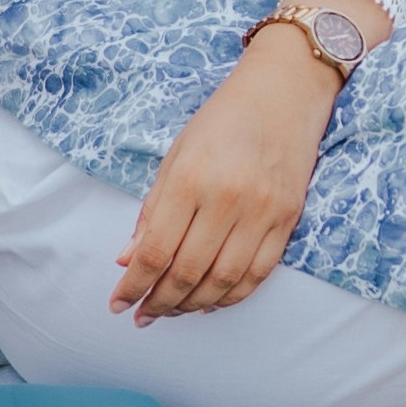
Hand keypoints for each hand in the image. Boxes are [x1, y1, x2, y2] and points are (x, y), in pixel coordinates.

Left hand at [111, 31, 340, 323]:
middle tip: (143, 315)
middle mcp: (228, 199)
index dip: (133, 285)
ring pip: (223, 282)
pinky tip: (210, 303)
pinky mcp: (288, 220)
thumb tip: (127, 259)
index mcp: (191, 179)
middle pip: (188, 273)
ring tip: (172, 311)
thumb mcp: (176, 155)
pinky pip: (258, 274)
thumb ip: (153, 210)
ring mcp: (263, 213)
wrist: (285, 91)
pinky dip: (231, 296)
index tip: (118, 303)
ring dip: (192, 306)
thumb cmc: (222, 119)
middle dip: (159, 302)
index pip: (156, 251)